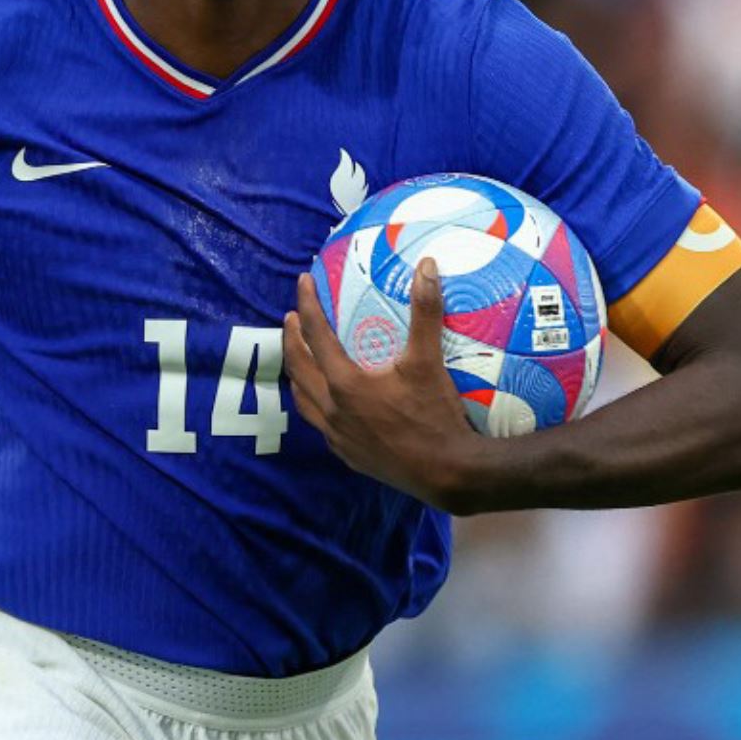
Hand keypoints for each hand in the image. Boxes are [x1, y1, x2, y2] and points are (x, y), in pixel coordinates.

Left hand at [283, 257, 486, 512]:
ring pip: (304, 400)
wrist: (448, 473)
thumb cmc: (435, 415)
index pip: (316, 336)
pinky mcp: (349, 456)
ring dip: (297, 374)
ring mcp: (338, 437)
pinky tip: (326, 402)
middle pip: (299, 368)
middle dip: (292, 340)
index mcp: (345, 384)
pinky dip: (315, 405)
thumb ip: (425, 312)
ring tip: (298, 357)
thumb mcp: (428, 361)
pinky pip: (320, 425)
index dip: (308, 306)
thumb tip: (427, 266)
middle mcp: (333, 410)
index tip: (303, 282)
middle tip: (292, 317)